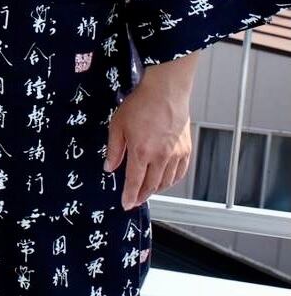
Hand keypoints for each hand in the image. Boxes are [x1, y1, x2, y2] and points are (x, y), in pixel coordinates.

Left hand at [104, 54, 195, 209]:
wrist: (165, 90)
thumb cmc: (141, 103)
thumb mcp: (118, 125)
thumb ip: (114, 149)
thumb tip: (109, 167)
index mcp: (141, 152)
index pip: (134, 182)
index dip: (129, 196)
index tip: (125, 204)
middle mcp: (160, 156)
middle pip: (151, 185)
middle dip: (142, 196)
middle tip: (135, 200)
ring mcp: (175, 154)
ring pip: (166, 182)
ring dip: (156, 190)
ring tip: (148, 191)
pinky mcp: (185, 149)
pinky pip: (180, 172)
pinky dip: (172, 180)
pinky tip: (166, 180)